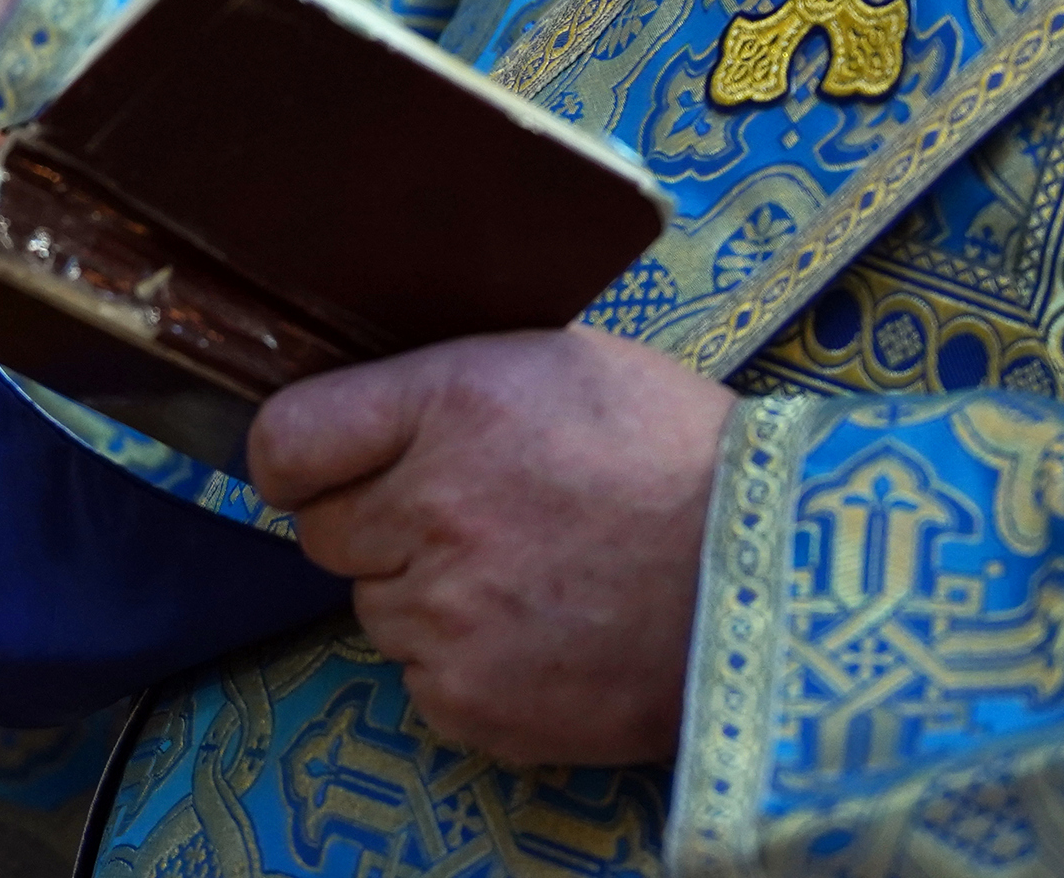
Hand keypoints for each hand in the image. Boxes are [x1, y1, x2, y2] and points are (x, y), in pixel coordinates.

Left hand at [248, 330, 735, 764]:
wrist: (778, 575)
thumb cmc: (679, 452)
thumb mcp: (559, 362)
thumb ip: (446, 387)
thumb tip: (364, 413)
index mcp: (449, 406)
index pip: (285, 441)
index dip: (297, 459)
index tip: (319, 468)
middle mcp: (431, 510)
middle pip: (324, 534)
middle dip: (377, 526)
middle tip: (467, 520)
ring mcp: (449, 617)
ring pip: (377, 611)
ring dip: (425, 597)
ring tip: (528, 576)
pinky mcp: (473, 701)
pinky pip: (423, 680)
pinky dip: (466, 664)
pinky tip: (543, 633)